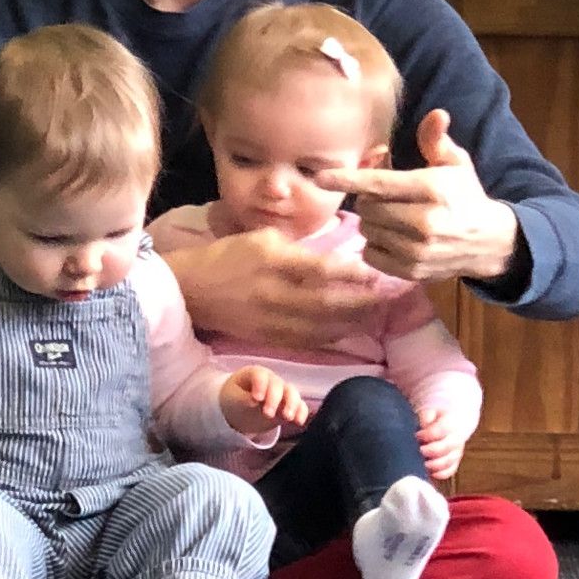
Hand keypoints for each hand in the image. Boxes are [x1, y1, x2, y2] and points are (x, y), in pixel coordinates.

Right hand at [165, 228, 379, 348]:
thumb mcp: (261, 237)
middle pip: (326, 303)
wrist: (191, 290)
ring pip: (321, 327)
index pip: (320, 270)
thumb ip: (296, 248)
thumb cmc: (227, 256)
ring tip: (377, 317)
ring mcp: (270, 320)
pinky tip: (349, 332)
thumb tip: (333, 257)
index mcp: (271, 261)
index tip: (375, 273)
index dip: (351, 274)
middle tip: (387, 299)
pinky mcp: (268, 338)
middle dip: (361, 303)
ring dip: (353, 324)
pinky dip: (332, 337)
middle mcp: (273, 293)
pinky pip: (307, 341)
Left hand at [220, 365, 308, 436]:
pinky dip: (301, 412)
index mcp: (255, 374)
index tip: (256, 399)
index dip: (260, 386)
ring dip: (292, 404)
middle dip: (274, 399)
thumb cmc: (233, 399)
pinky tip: (299, 422)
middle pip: (278, 385)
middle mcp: (272, 380)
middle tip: (267, 413)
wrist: (240, 408)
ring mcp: (282, 392)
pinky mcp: (289, 405)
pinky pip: (300, 405)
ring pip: (292, 393)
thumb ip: (242, 399)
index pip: (260, 375)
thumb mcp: (232, 399)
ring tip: (287, 418)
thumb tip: (254, 402)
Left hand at [317, 109, 519, 283]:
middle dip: (369, 199)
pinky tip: (393, 238)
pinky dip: (375, 245)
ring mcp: (417, 250)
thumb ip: (436, 140)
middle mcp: (424, 221)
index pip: (379, 183)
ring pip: (367, 231)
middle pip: (368, 208)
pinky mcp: (412, 272)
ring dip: (372, 222)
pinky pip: (371, 255)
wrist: (490, 243)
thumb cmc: (465, 196)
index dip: (347, 179)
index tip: (320, 176)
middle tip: (383, 197)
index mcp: (431, 189)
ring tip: (392, 217)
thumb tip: (436, 114)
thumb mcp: (456, 164)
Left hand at [416, 407, 466, 480]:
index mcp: (450, 422)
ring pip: (449, 460)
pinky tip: (430, 472)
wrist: (444, 423)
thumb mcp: (428, 412)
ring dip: (435, 464)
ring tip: (423, 463)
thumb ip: (426, 417)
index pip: (442, 429)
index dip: (428, 435)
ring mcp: (456, 451)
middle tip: (419, 450)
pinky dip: (440, 473)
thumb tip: (424, 426)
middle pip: (447, 447)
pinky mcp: (453, 462)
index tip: (417, 435)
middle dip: (431, 451)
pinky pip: (450, 470)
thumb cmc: (432, 418)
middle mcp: (456, 437)